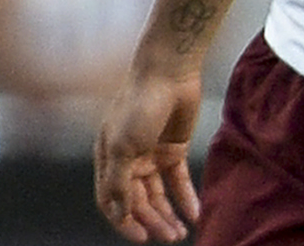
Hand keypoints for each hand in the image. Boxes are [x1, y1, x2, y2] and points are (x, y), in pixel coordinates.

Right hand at [94, 60, 204, 242]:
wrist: (168, 74)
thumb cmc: (139, 106)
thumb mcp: (123, 146)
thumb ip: (119, 181)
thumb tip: (118, 213)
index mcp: (108, 157)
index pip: (110, 199)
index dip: (123, 221)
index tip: (142, 238)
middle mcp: (128, 159)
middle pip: (137, 200)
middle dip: (152, 221)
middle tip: (171, 237)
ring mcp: (151, 154)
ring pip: (158, 194)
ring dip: (167, 214)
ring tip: (181, 232)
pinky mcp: (173, 149)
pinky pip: (179, 181)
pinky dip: (186, 198)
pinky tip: (195, 214)